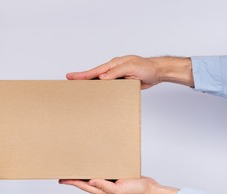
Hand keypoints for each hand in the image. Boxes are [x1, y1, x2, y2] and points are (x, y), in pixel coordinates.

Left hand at [58, 176, 178, 193]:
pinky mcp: (117, 178)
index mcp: (103, 192)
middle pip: (86, 182)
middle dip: (75, 178)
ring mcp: (111, 183)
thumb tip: (90, 181)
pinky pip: (104, 173)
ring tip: (77, 168)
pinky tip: (96, 164)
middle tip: (66, 172)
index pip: (84, 186)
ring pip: (94, 177)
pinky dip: (97, 169)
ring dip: (85, 173)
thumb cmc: (136, 192)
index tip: (62, 179)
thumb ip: (105, 186)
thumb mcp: (119, 190)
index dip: (72, 182)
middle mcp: (105, 188)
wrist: (149, 191)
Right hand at [66, 55, 193, 88]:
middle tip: (69, 81)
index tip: (71, 76)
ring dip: (91, 85)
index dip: (83, 74)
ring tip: (78, 90)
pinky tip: (97, 95)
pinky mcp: (121, 83)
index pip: (95, 70)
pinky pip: (109, 87)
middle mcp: (113, 70)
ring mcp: (117, 77)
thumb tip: (102, 77)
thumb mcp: (132, 67)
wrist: (157, 72)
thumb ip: (117, 72)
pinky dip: (102, 90)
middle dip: (82, 78)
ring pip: (100, 82)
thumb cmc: (147, 68)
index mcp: (114, 64)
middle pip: (94, 75)